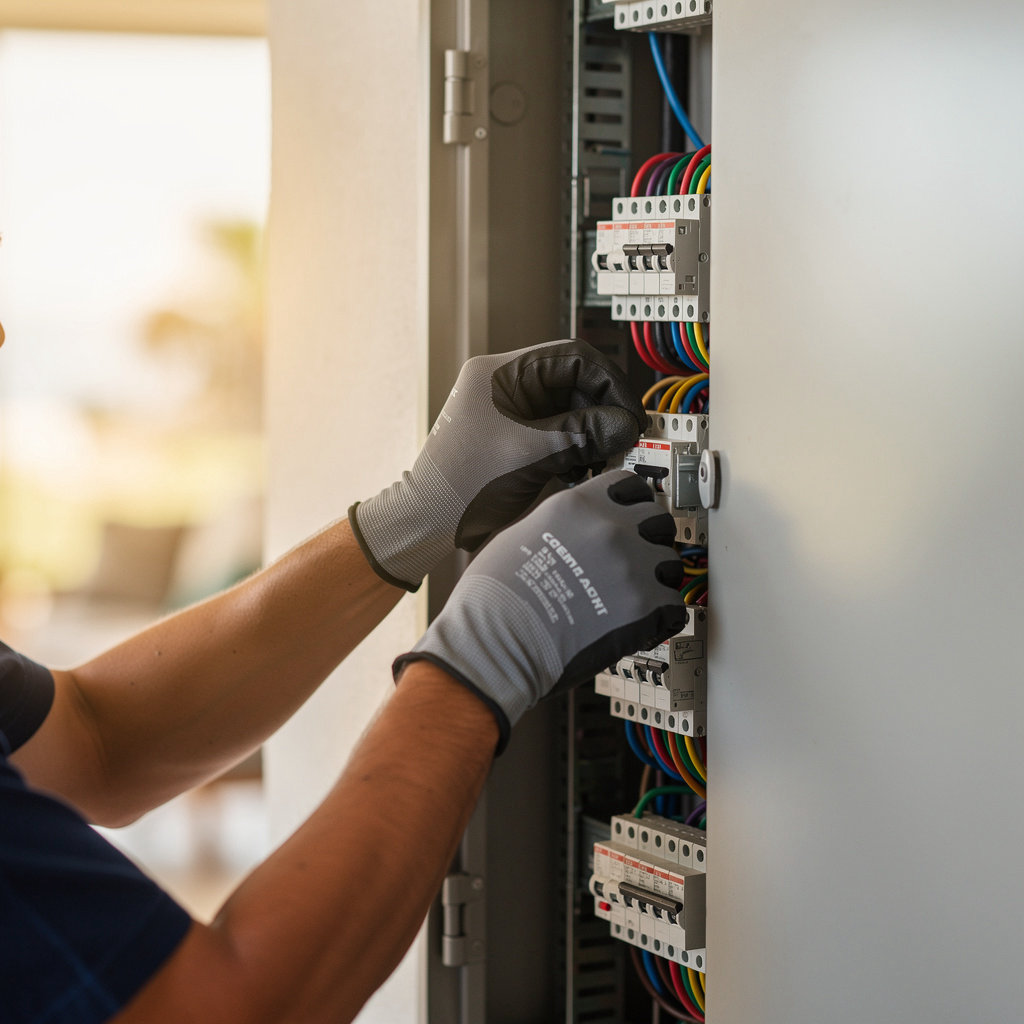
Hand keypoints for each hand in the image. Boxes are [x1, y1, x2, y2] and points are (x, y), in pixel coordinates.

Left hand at [349, 339, 644, 589]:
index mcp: (500, 373)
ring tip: (600, 461)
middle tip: (622, 441)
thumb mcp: (528, 456)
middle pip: (574, 384)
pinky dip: (577, 449)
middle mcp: (506, 385)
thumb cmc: (459, 486)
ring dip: (592, 434)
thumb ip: (581, 435)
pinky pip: (560, 432)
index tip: (630, 415)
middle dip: (602, 413)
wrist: (427, 523)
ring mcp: (511, 411)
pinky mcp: (517, 437)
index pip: (572, 357)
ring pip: (571, 409)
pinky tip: (581, 470)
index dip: (609, 383)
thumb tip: (626, 425)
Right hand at [392, 471, 687, 750]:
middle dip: (652, 541)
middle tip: (639, 560)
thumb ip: (560, 526)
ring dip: (659, 581)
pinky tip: (643, 626)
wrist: (498, 642)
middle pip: (659, 521)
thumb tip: (573, 532)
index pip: (631, 485)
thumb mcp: (520, 536)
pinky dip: (662, 620)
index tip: (634, 517)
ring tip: (638, 598)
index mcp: (578, 506)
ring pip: (671, 564)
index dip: (635, 504)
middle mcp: (609, 528)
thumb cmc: (495, 599)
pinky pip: (674, 607)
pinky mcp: (643, 607)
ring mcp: (630, 566)